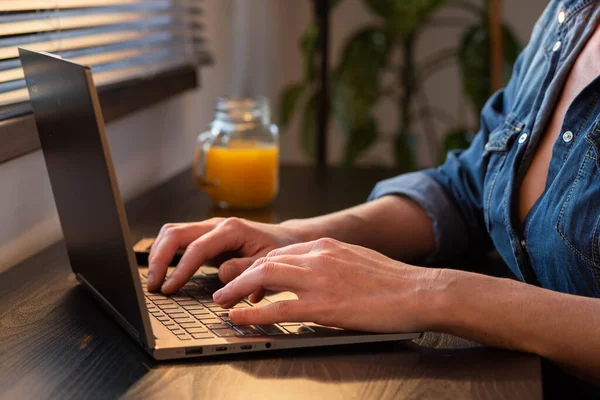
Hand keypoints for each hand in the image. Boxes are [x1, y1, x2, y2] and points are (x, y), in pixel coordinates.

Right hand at [147, 218, 304, 293]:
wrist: (285, 239)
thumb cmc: (278, 251)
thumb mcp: (268, 263)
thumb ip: (245, 270)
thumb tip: (221, 275)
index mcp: (231, 230)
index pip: (196, 248)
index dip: (181, 269)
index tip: (169, 288)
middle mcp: (216, 225)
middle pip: (175, 233)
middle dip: (159, 259)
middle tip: (153, 285)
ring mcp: (208, 229)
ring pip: (172, 233)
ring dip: (158, 255)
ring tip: (154, 280)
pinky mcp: (204, 237)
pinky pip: (177, 240)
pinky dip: (165, 253)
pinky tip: (162, 272)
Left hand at [213, 238, 440, 332]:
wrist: (419, 291)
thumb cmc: (393, 280)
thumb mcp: (358, 258)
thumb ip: (332, 261)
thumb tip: (315, 272)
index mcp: (326, 246)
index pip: (281, 253)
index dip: (257, 266)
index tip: (245, 276)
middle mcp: (318, 256)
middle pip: (266, 261)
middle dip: (239, 275)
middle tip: (223, 288)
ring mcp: (319, 279)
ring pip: (265, 278)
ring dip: (237, 291)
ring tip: (222, 302)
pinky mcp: (323, 305)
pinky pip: (278, 308)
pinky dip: (254, 313)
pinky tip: (239, 318)